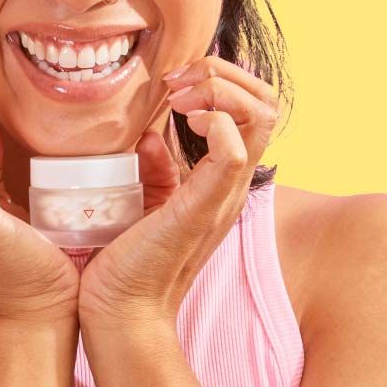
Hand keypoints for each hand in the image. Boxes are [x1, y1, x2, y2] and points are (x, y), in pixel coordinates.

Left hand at [77, 55, 280, 332]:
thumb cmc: (127, 263)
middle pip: (267, 103)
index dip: (222, 80)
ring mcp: (222, 195)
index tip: (174, 84)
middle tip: (177, 83)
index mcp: (220, 180)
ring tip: (181, 98)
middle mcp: (230, 184)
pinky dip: (216, 120)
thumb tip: (152, 136)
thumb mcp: (147, 202)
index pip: (254, 110)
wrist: (120, 313)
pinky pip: (232, 151)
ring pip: (261, 116)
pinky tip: (185, 120)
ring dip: (220, 89)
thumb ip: (157, 169)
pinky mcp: (202, 207)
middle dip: (224, 73)